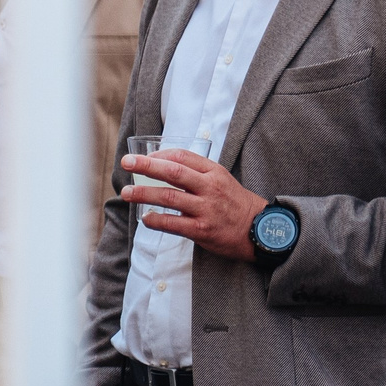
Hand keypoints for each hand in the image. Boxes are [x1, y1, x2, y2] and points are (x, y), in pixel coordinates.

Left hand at [115, 149, 266, 261]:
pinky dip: (156, 220)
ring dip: (143, 194)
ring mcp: (205, 209)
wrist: (258, 230)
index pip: (182, 156)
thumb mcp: (221, 179)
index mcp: (214, 172)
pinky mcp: (202, 229)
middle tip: (126, 162)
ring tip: (126, 193)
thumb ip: (197, 172)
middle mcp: (209, 188)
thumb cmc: (234, 203)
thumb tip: (163, 164)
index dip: (159, 155)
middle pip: (172, 172)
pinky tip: (145, 218)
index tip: (142, 157)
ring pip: (169, 197)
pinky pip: (173, 224)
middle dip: (146, 166)